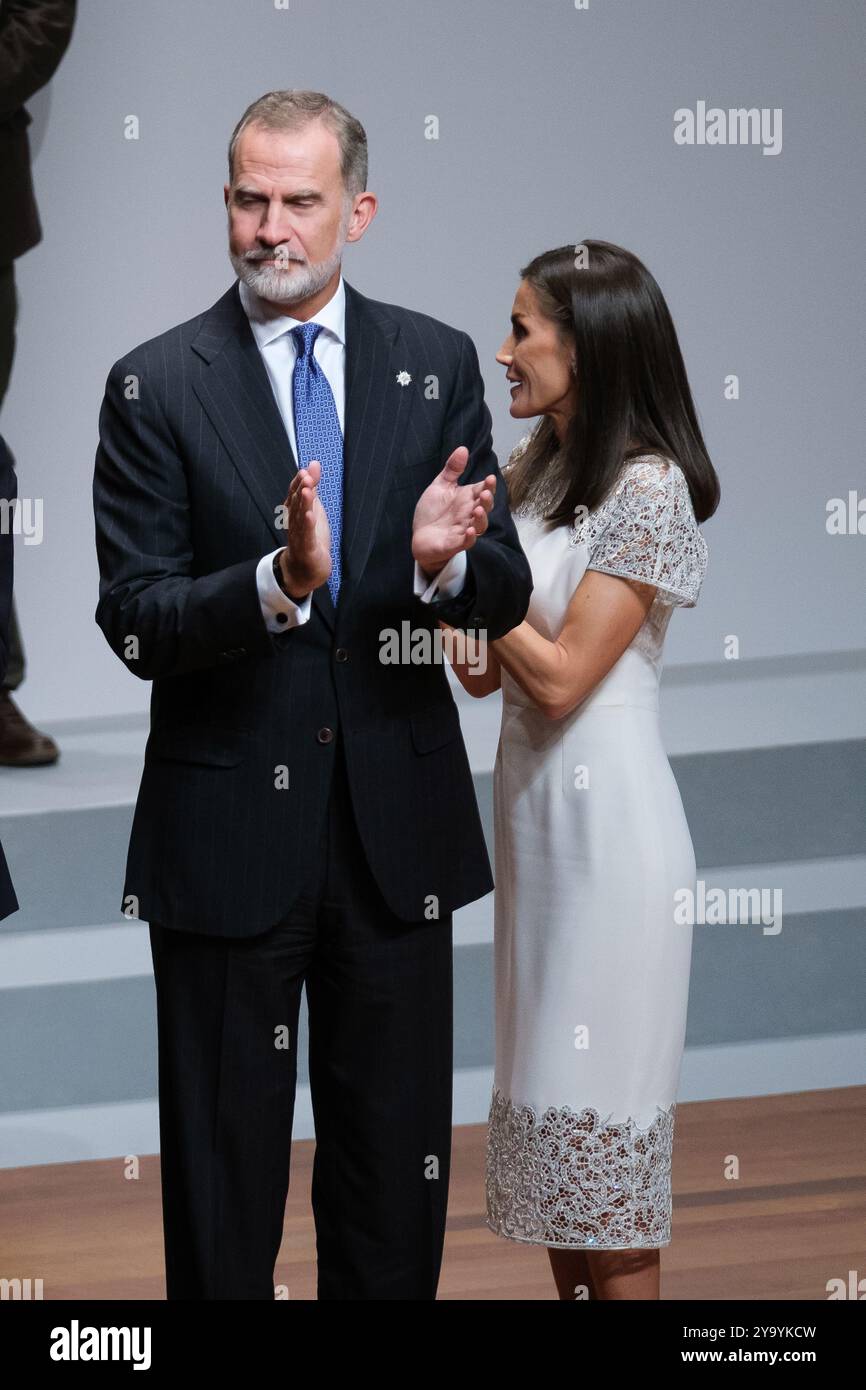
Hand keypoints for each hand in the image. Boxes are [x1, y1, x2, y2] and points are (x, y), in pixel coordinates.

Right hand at [280, 460, 331, 594]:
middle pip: (296, 503)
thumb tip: (313, 464)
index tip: (306, 470)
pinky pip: (306, 536)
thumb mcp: (313, 508)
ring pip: (300, 518)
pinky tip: (310, 515)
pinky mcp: (306, 549)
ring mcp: (298, 536)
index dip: (299, 482)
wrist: (306, 569)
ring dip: (303, 504)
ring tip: (308, 490)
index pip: (294, 494)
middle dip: (301, 489)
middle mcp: (293, 522)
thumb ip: (312, 487)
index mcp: (294, 512)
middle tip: (306, 476)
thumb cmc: (309, 537)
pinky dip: (307, 525)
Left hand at [411, 446, 495, 577]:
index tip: (490, 478)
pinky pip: (467, 542)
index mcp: (467, 499)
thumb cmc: (433, 511)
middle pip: (485, 507)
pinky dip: (470, 537)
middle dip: (487, 500)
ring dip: (481, 518)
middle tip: (484, 493)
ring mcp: (464, 529)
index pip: (482, 490)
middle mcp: (469, 514)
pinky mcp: (455, 544)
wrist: (420, 536)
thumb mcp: (440, 486)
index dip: (488, 485)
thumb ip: (452, 470)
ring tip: (478, 510)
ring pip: (480, 525)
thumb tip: (463, 448)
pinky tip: (470, 531)